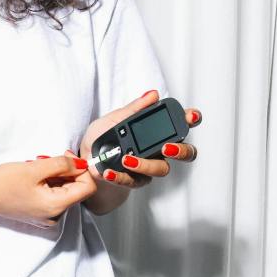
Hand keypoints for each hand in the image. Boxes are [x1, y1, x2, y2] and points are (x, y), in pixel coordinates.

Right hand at [0, 155, 96, 227]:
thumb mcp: (35, 168)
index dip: (82, 169)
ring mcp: (47, 216)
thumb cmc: (3, 182)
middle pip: (76, 189)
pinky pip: (54, 195)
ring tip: (37, 166)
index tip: (67, 156)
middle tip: (48, 158)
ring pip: (65, 191)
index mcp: (56, 206)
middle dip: (67, 170)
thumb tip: (82, 163)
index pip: (87, 188)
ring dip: (56, 175)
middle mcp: (55, 216)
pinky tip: (34, 175)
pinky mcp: (39, 213)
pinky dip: (49, 182)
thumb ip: (63, 164)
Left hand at [79, 89, 201, 187]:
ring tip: (127, 159)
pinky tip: (109, 172)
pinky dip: (121, 176)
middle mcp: (159, 150)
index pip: (181, 124)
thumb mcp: (114, 119)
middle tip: (167, 147)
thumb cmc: (102, 137)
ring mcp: (150, 167)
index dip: (191, 119)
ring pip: (162, 169)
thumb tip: (153, 95)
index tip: (190, 116)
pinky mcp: (136, 181)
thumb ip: (134, 109)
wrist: (85, 158)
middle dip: (181, 150)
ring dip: (146, 164)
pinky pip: (134, 181)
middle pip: (186, 153)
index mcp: (157, 131)